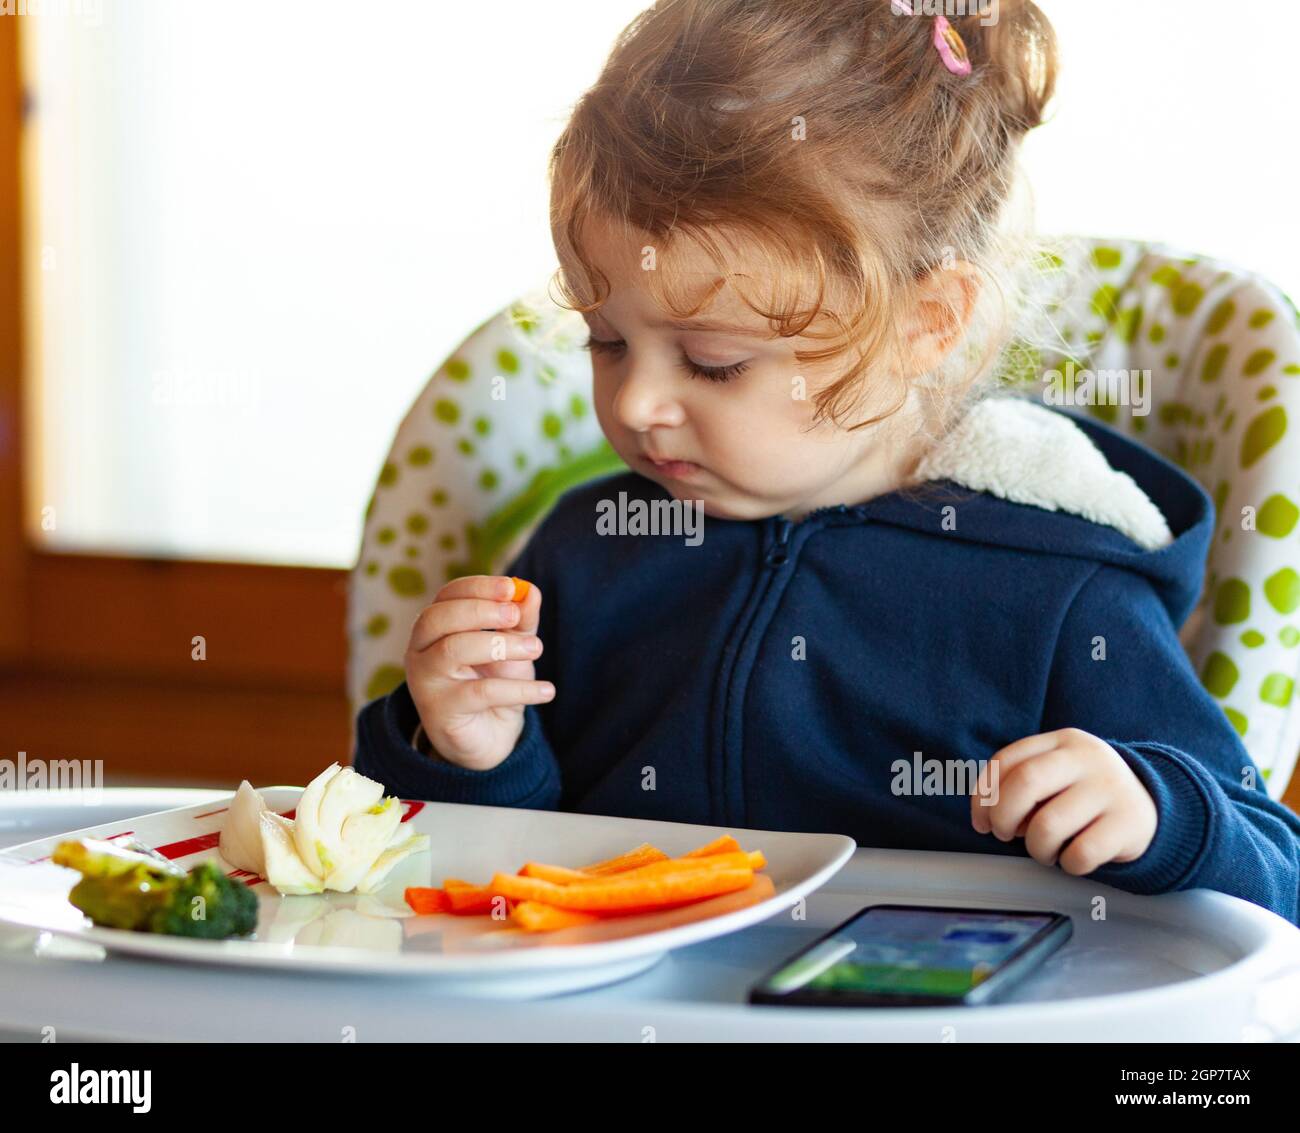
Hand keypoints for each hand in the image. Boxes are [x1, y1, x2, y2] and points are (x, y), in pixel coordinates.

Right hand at [404, 574, 554, 770]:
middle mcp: (421, 650)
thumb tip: (530, 591)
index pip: (447, 595)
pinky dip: (518, 689)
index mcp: (435, 627)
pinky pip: (480, 693)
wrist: (489, 736)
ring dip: (500, 645)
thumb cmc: (495, 681)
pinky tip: (547, 690)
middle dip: (480, 611)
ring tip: (536, 648)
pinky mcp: (440, 711)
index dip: (477, 587)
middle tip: (515, 616)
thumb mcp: (512, 647)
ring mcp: (426, 681)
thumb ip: (520, 620)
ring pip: (453, 650)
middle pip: (438, 618)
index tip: (511, 587)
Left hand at [970, 727, 1156, 874]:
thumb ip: (1021, 783)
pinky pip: (1080, 854)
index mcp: (1061, 741)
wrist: (1150, 806)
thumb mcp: (1056, 774)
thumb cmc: (1084, 794)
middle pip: (1025, 783)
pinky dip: (1067, 864)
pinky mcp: (1128, 824)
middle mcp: (1087, 759)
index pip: (1006, 760)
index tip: (982, 822)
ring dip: (1036, 848)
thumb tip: (986, 817)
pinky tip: (1073, 857)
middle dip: (1003, 817)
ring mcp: (1110, 789)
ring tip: (1046, 849)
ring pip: (1048, 826)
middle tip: (1005, 835)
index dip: (984, 795)